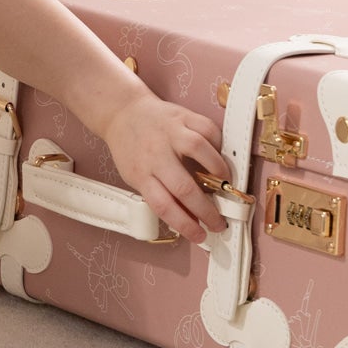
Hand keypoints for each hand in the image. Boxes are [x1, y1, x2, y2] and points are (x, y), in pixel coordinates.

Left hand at [102, 93, 229, 244]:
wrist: (122, 112)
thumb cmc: (130, 147)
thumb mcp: (135, 175)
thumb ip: (159, 194)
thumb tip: (189, 217)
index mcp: (141, 174)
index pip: (164, 207)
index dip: (185, 225)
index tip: (200, 235)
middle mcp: (156, 154)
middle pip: (184, 187)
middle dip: (207, 210)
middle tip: (219, 221)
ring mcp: (170, 133)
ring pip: (199, 150)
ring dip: (218, 170)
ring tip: (225, 183)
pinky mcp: (182, 116)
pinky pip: (207, 129)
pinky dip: (219, 144)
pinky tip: (220, 156)